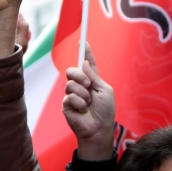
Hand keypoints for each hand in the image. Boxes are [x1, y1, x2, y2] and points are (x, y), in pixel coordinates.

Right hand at [63, 45, 115, 160]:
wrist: (98, 128)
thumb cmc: (105, 111)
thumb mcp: (104, 90)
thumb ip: (94, 76)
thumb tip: (84, 63)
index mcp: (93, 80)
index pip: (87, 63)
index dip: (85, 52)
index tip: (82, 41)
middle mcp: (81, 85)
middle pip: (72, 70)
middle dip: (79, 75)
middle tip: (88, 84)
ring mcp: (72, 94)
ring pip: (70, 84)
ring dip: (82, 93)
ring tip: (88, 104)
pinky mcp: (66, 104)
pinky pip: (69, 97)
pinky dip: (79, 103)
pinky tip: (82, 110)